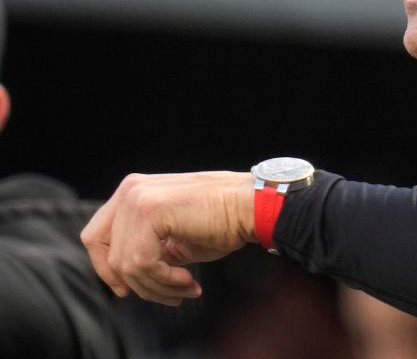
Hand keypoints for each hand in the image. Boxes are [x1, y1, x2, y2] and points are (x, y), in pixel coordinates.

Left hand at [81, 171, 255, 305]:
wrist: (252, 207)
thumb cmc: (223, 221)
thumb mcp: (174, 238)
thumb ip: (147, 248)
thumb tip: (127, 279)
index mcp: (134, 192)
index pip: (96, 237)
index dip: (106, 270)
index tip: (128, 290)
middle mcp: (131, 190)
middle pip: (103, 251)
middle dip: (132, 282)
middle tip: (163, 295)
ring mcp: (137, 198)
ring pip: (126, 264)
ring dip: (157, 287)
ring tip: (186, 290)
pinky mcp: (149, 211)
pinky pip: (142, 263)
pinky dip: (165, 281)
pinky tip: (189, 281)